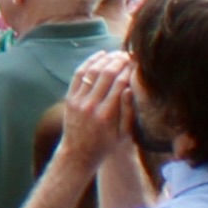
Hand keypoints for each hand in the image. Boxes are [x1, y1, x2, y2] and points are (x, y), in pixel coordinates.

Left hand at [57, 51, 136, 166]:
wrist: (78, 153)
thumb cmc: (106, 145)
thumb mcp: (123, 134)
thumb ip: (128, 112)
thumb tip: (131, 88)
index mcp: (107, 115)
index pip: (120, 84)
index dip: (130, 70)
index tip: (137, 63)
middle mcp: (91, 106)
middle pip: (106, 74)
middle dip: (119, 61)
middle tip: (128, 55)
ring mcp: (78, 101)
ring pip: (92, 71)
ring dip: (105, 59)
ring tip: (116, 54)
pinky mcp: (69, 98)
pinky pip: (78, 75)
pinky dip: (89, 62)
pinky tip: (99, 55)